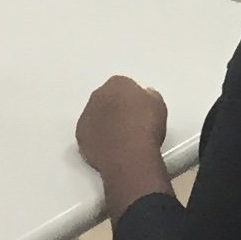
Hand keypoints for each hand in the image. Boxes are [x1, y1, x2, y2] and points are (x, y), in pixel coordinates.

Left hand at [76, 76, 171, 214]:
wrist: (131, 155)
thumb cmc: (145, 130)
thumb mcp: (159, 105)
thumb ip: (150, 95)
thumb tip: (147, 97)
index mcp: (117, 84)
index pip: (123, 85)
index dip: (132, 98)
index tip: (139, 108)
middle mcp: (98, 96)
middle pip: (106, 98)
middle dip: (116, 107)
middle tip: (130, 122)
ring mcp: (87, 116)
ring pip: (95, 116)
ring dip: (105, 123)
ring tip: (121, 137)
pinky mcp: (81, 136)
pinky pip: (89, 134)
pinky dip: (97, 139)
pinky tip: (110, 147)